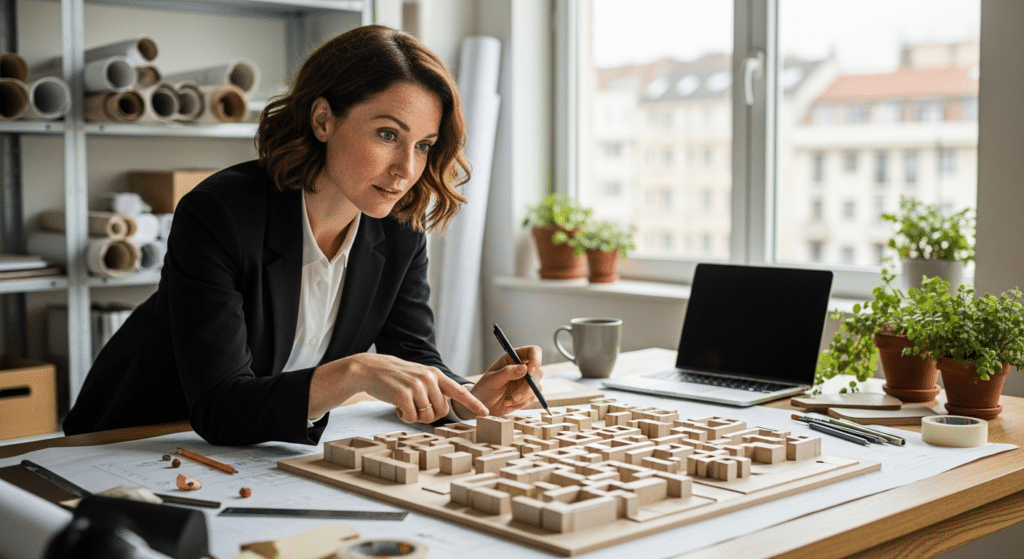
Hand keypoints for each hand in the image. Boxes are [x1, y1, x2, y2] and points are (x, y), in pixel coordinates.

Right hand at [309, 353, 487, 423]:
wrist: (369, 369)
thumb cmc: (394, 378)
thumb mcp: (418, 377)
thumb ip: (433, 388)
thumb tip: (444, 409)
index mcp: (435, 375)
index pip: (460, 390)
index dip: (473, 403)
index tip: (486, 413)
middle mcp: (430, 379)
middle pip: (441, 412)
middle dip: (429, 415)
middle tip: (414, 407)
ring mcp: (417, 386)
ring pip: (427, 416)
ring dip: (415, 416)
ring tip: (404, 403)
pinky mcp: (404, 395)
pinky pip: (412, 418)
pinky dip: (404, 417)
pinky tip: (396, 405)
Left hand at [461, 345, 543, 417]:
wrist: (482, 406)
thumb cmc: (484, 389)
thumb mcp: (492, 380)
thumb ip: (507, 372)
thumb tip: (525, 368)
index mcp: (513, 358)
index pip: (533, 351)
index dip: (535, 359)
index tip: (530, 372)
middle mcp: (522, 368)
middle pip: (538, 371)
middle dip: (527, 386)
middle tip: (515, 395)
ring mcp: (526, 381)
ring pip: (537, 387)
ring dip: (523, 396)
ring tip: (508, 399)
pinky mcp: (527, 394)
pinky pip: (532, 397)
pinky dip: (521, 402)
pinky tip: (509, 402)